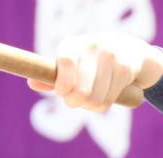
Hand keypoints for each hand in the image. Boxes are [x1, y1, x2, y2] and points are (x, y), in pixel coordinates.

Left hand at [27, 32, 162, 111]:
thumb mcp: (72, 63)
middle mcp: (91, 47)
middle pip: (81, 90)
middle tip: (77, 101)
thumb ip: (53, 76)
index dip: (63, 86)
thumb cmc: (93, 61)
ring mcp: (111, 57)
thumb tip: (31, 83)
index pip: (65, 65)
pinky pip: (109, 100)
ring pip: (96, 99)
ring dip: (92, 106)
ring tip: (92, 100)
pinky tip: (106, 97)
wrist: (131, 51)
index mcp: (72, 45)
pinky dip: (105, 105)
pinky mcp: (125, 69)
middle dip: (77, 102)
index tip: (62, 93)